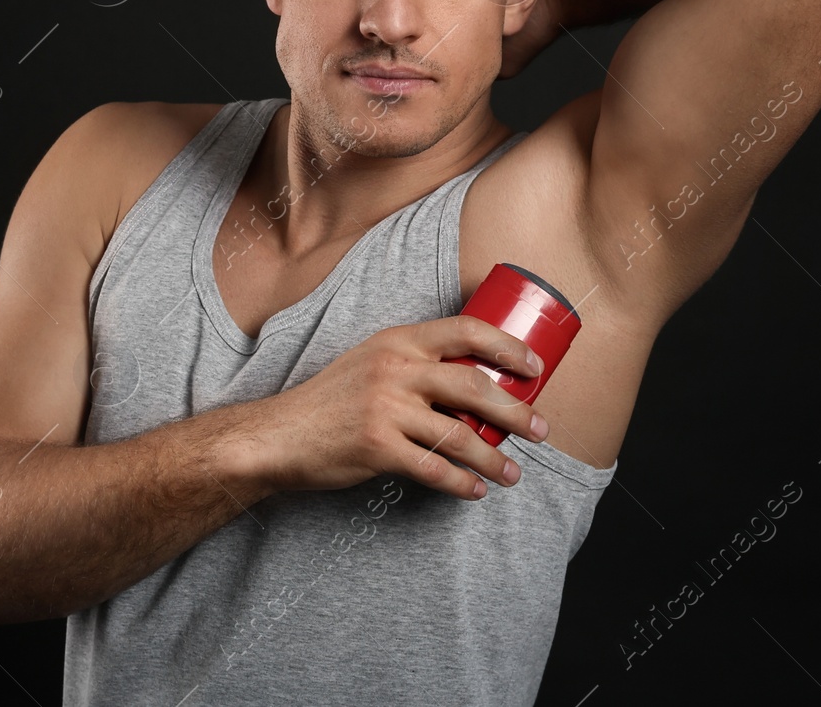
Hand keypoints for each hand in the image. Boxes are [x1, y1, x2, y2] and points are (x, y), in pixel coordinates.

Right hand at [260, 315, 550, 500]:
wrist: (280, 435)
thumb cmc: (331, 401)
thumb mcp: (371, 362)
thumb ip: (414, 365)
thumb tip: (476, 386)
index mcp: (398, 341)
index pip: (464, 329)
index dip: (506, 346)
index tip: (534, 366)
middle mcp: (395, 369)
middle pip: (474, 385)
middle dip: (516, 411)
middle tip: (541, 429)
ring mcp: (385, 408)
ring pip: (460, 435)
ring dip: (494, 459)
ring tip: (512, 473)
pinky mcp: (377, 447)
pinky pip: (434, 469)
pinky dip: (461, 483)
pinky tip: (475, 490)